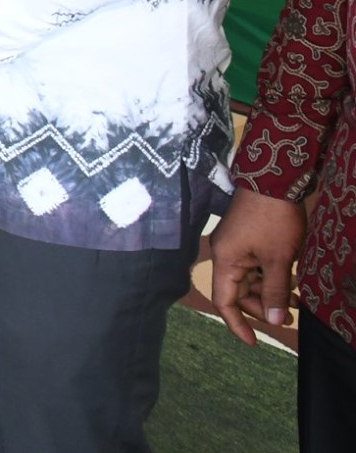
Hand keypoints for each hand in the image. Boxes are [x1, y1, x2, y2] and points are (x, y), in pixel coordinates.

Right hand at [210, 188, 306, 342]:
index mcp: (225, 260)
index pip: (224, 301)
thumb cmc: (273, 220)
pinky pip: (256, 266)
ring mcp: (236, 245)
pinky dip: (272, 277)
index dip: (237, 324)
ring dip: (271, 292)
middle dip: (262, 307)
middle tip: (289, 317)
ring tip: (297, 302)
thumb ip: (274, 291)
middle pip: (239, 292)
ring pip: (250, 280)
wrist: (274, 180)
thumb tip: (272, 321)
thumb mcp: (279, 259)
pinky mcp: (247, 238)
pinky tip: (291, 283)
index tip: (254, 342)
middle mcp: (225, 255)